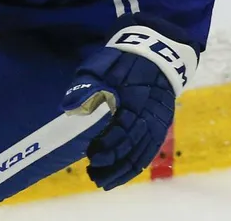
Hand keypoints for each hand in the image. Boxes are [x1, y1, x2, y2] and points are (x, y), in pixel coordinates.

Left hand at [61, 18, 197, 190]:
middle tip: (92, 174)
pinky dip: (136, 164)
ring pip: (143, 154)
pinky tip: (122, 173)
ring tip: (103, 180)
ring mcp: (158, 120)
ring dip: (123, 170)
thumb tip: (68, 107)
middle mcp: (150, 114)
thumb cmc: (122, 58)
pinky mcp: (162, 123)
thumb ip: (85, 87)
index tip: (90, 155)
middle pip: (133, 148)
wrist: (157, 50)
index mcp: (134, 99)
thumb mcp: (100, 65)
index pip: (123, 131)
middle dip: (112, 165)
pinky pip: (151, 150)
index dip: (107, 146)